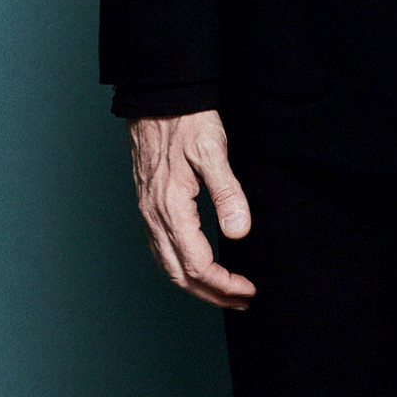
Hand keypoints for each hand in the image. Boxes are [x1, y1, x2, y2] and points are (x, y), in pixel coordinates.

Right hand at [128, 110, 255, 308]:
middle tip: (241, 300)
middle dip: (211, 294)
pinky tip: (196, 264)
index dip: (224, 284)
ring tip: (224, 289)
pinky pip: (161, 248)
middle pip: (179, 275)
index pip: (197, 265)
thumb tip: (239, 233)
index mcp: (170, 208)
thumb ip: (227, 193)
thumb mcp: (213, 151)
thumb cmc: (187, 119)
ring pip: (167, 264)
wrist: (159, 97)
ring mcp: (147, 210)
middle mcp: (154, 215)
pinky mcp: (148, 203)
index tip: (248, 289)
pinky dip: (180, 266)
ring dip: (195, 284)